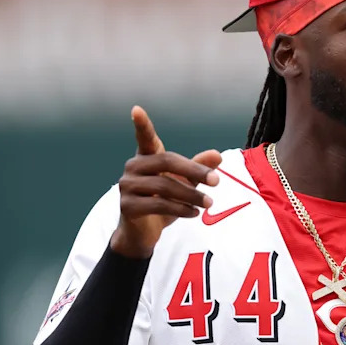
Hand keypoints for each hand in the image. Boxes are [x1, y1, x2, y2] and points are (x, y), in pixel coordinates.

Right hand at [111, 106, 221, 258]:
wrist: (144, 234)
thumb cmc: (163, 203)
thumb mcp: (184, 184)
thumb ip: (197, 169)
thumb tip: (218, 155)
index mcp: (146, 158)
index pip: (144, 139)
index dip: (141, 125)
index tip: (136, 110)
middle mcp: (133, 168)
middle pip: (166, 161)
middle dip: (194, 171)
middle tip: (216, 181)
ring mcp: (127, 187)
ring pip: (165, 186)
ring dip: (192, 195)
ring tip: (209, 203)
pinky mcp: (127, 206)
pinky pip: (159, 205)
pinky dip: (181, 209)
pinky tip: (194, 213)